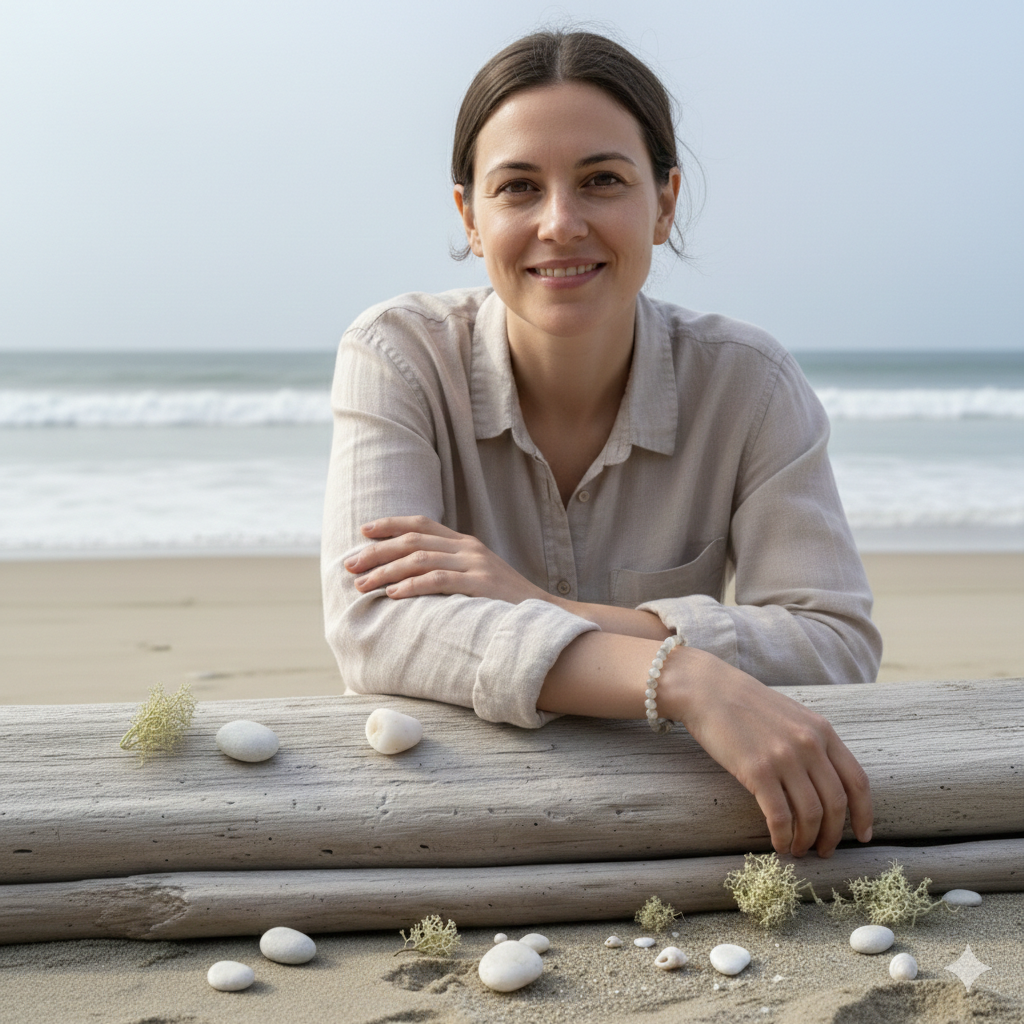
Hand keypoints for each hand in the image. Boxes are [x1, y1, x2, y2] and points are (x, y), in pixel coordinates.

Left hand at [344, 515, 545, 604]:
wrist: (547, 616)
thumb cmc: (505, 604)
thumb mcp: (476, 579)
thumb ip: (449, 571)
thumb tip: (409, 577)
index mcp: (465, 543)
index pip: (421, 524)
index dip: (390, 524)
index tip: (363, 532)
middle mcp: (468, 548)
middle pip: (413, 541)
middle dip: (377, 552)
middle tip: (350, 565)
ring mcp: (476, 565)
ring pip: (420, 559)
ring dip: (386, 571)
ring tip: (363, 585)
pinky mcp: (481, 585)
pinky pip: (438, 580)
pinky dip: (412, 585)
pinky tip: (393, 594)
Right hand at [665, 648, 872, 857]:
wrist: (708, 690)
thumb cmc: (746, 704)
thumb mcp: (792, 716)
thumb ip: (813, 743)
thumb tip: (825, 782)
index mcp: (822, 731)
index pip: (857, 781)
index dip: (864, 814)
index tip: (862, 835)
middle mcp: (809, 745)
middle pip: (836, 804)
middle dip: (832, 835)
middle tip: (823, 850)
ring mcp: (784, 758)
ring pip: (810, 814)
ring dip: (806, 840)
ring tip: (797, 850)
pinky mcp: (757, 770)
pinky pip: (779, 815)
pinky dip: (782, 837)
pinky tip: (778, 844)